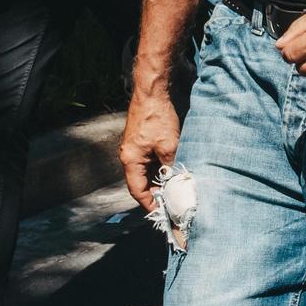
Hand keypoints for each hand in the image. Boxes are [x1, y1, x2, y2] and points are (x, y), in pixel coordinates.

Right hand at [121, 87, 181, 208]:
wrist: (152, 92)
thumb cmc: (157, 118)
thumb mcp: (169, 146)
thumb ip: (170, 166)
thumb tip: (176, 182)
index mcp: (130, 160)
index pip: (137, 190)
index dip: (149, 203)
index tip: (161, 212)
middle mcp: (128, 156)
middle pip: (140, 182)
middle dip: (154, 193)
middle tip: (170, 203)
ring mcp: (133, 149)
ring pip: (145, 172)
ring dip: (157, 180)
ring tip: (173, 190)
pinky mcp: (140, 142)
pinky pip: (147, 161)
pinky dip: (158, 168)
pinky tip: (171, 171)